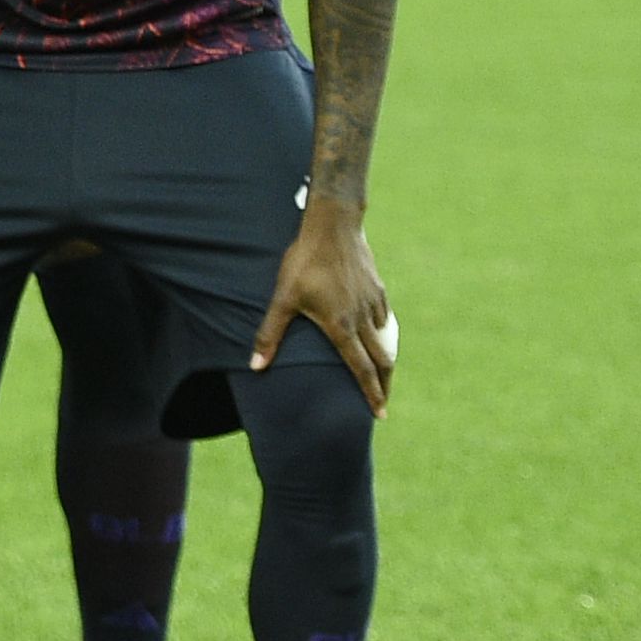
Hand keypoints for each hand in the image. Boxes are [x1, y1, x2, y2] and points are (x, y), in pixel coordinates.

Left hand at [251, 201, 392, 412]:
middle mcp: (363, 320)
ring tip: (381, 375)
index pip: (361, 370)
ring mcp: (374, 304)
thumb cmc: (304, 262)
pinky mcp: (378, 290)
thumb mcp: (282, 298)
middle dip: (383, 385)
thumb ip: (269, 334)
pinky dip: (383, 335)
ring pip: (386, 341)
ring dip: (385, 361)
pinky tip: (377, 336)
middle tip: (383, 404)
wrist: (333, 227)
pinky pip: (384, 320)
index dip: (370, 394)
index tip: (379, 414)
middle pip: (381, 361)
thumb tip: (255, 366)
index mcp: (341, 327)